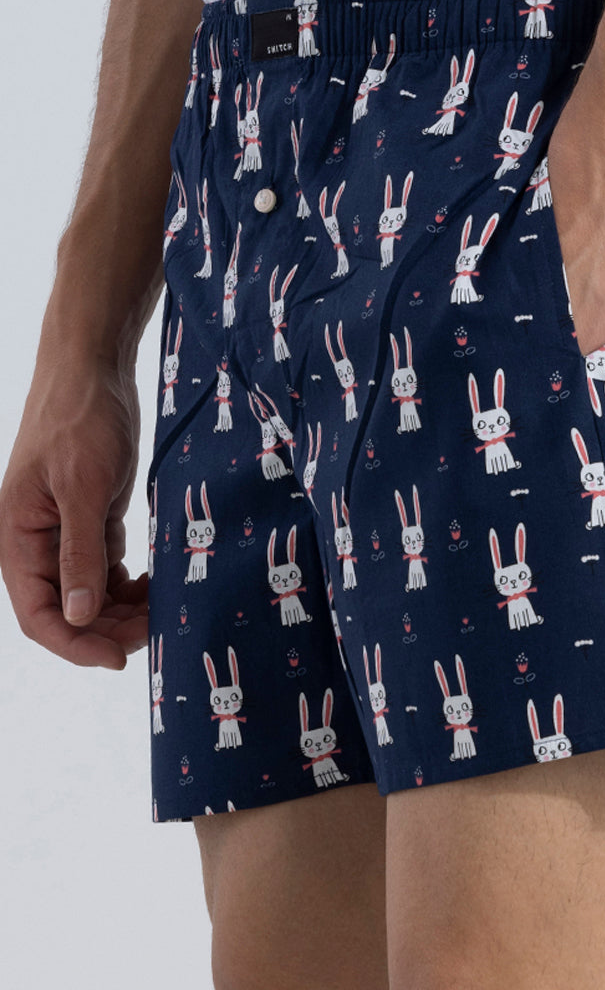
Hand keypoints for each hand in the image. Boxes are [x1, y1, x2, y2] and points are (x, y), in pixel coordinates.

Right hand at [0, 357, 148, 669]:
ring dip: (124, 610)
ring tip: (163, 607)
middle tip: (157, 629)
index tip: (119, 658)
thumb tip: (76, 615)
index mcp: (17, 540)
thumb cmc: (81, 419)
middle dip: (110, 628)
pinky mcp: (92, 520)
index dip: (75, 643)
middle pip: (69, 611)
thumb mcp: (83, 487)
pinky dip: (131, 584)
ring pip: (91, 594)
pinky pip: (108, 570)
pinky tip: (157, 586)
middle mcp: (36, 544)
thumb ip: (80, 552)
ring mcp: (65, 533)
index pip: (38, 615)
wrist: (95, 370)